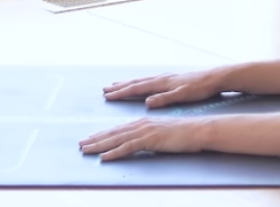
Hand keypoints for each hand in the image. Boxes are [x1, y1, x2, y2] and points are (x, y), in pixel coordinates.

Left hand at [79, 116, 206, 160]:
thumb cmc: (185, 133)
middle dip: (96, 139)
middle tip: (81, 144)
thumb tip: (140, 142)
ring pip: (117, 139)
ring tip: (86, 150)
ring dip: (99, 145)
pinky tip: (104, 158)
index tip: (90, 138)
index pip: (119, 129)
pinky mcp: (150, 139)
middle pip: (114, 132)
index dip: (103, 134)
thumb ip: (150, 137)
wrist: (199, 130)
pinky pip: (128, 147)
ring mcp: (145, 131)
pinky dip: (115, 152)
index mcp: (144, 122)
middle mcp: (141, 123)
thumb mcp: (163, 134)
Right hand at [102, 69, 226, 108]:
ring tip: (117, 86)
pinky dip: (139, 83)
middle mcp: (161, 78)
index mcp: (162, 83)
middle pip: (136, 83)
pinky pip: (149, 81)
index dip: (122, 92)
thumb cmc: (200, 88)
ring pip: (142, 80)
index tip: (108, 95)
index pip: (137, 88)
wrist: (214, 77)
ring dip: (128, 84)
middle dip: (120, 87)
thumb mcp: (183, 95)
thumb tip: (147, 102)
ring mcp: (165, 78)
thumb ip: (164, 99)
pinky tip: (140, 85)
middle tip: (105, 90)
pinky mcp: (171, 80)